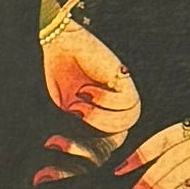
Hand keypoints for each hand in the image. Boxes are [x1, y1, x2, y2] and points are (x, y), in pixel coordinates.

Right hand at [43, 18, 144, 148]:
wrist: (61, 42)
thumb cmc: (60, 69)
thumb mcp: (66, 102)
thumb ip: (77, 120)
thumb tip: (80, 141)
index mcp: (105, 109)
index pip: (115, 137)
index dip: (99, 146)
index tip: (76, 141)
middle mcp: (117, 101)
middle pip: (124, 130)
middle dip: (98, 129)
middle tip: (76, 116)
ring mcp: (122, 88)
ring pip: (129, 118)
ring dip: (99, 116)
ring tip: (78, 104)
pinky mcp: (123, 75)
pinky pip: (125, 100)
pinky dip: (103, 100)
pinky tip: (86, 89)